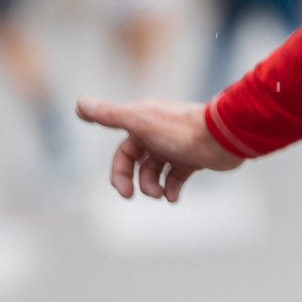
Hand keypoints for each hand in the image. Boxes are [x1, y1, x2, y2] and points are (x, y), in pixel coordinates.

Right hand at [76, 95, 243, 202]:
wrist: (223, 136)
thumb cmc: (180, 129)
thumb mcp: (139, 121)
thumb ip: (109, 115)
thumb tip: (78, 103)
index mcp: (145, 124)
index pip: (124, 152)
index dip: (119, 172)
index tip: (123, 192)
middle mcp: (159, 133)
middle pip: (138, 163)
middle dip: (135, 181)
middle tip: (137, 196)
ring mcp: (177, 146)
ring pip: (157, 171)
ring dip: (154, 186)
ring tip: (161, 195)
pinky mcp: (195, 157)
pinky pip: (178, 176)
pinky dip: (173, 188)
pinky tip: (174, 197)